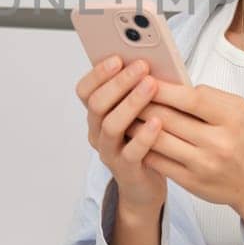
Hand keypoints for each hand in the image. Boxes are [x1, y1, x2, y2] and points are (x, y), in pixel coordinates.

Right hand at [75, 56, 166, 211]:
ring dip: (131, 102)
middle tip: (142, 67)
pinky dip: (144, 135)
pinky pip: (131, 152)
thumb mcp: (139, 112)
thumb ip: (140, 90)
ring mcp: (109, 152)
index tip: (117, 57)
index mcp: (97, 114)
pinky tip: (158, 122)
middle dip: (119, 82)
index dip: (98, 73)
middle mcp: (97, 132)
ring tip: (151, 86)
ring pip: (110, 125)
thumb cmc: (145, 142)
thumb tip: (154, 59)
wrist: (144, 187)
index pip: (85, 90)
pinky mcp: (126, 170)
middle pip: (97, 104)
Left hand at [132, 80, 243, 230]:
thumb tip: (172, 85)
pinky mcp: (191, 182)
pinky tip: (133, 137)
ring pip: (158, 140)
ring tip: (124, 113)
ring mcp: (203, 165)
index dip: (163, 88)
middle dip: (142, 103)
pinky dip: (142, 146)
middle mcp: (218, 142)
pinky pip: (158, 161)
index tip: (144, 77)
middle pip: (169, 118)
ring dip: (136, 125)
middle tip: (125, 92)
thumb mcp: (239, 111)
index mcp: (232, 118)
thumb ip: (209, 96)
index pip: (190, 98)